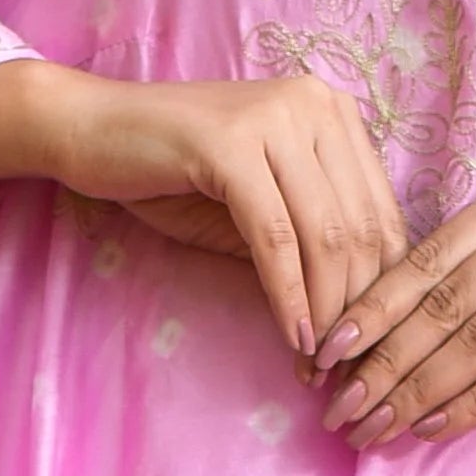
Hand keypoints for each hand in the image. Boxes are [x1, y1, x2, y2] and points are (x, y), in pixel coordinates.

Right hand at [0, 59, 405, 359]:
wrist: (89, 131)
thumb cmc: (174, 174)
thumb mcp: (260, 206)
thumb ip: (312, 242)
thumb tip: (362, 319)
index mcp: (334, 113)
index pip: (382, 213)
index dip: (385, 290)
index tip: (373, 351)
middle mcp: (316, 104)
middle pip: (363, 228)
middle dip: (361, 311)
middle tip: (353, 371)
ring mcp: (274, 118)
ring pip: (326, 235)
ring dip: (328, 313)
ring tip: (322, 366)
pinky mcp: (231, 145)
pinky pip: (275, 238)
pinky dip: (290, 296)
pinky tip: (294, 339)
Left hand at [319, 175, 475, 439]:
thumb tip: (378, 346)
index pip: (426, 260)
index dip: (370, 312)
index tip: (322, 356)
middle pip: (443, 302)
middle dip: (382, 362)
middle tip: (337, 408)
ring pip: (475, 339)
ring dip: (415, 391)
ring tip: (373, 429)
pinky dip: (470, 404)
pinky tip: (432, 429)